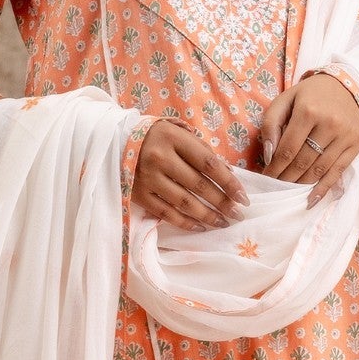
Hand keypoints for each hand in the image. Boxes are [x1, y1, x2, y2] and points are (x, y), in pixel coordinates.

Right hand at [132, 119, 248, 230]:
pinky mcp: (139, 194)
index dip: (229, 182)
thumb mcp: (178, 133)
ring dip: (207, 215)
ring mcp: (148, 178)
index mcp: (173, 138)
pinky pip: (166, 213)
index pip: (209, 164)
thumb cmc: (156, 137)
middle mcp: (160, 158)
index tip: (243, 197)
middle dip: (222, 202)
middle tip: (238, 214)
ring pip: (184, 202)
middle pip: (199, 185)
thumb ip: (201, 151)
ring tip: (223, 222)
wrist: (115, 142)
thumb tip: (228, 174)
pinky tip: (200, 226)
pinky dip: (185, 222)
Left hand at [258, 74, 358, 202]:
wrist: (344, 86)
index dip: (274, 167)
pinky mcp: (355, 145)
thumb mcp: (284, 100)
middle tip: (275, 187)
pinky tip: (310, 200)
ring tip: (288, 190)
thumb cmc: (309, 95)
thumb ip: (271, 124)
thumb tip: (269, 155)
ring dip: (301, 185)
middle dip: (285, 178)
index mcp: (309, 111)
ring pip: (318, 170)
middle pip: (303, 162)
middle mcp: (330, 124)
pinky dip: (323, 189)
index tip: (265, 178)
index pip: (287, 149)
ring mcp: (345, 136)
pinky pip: (337, 172)